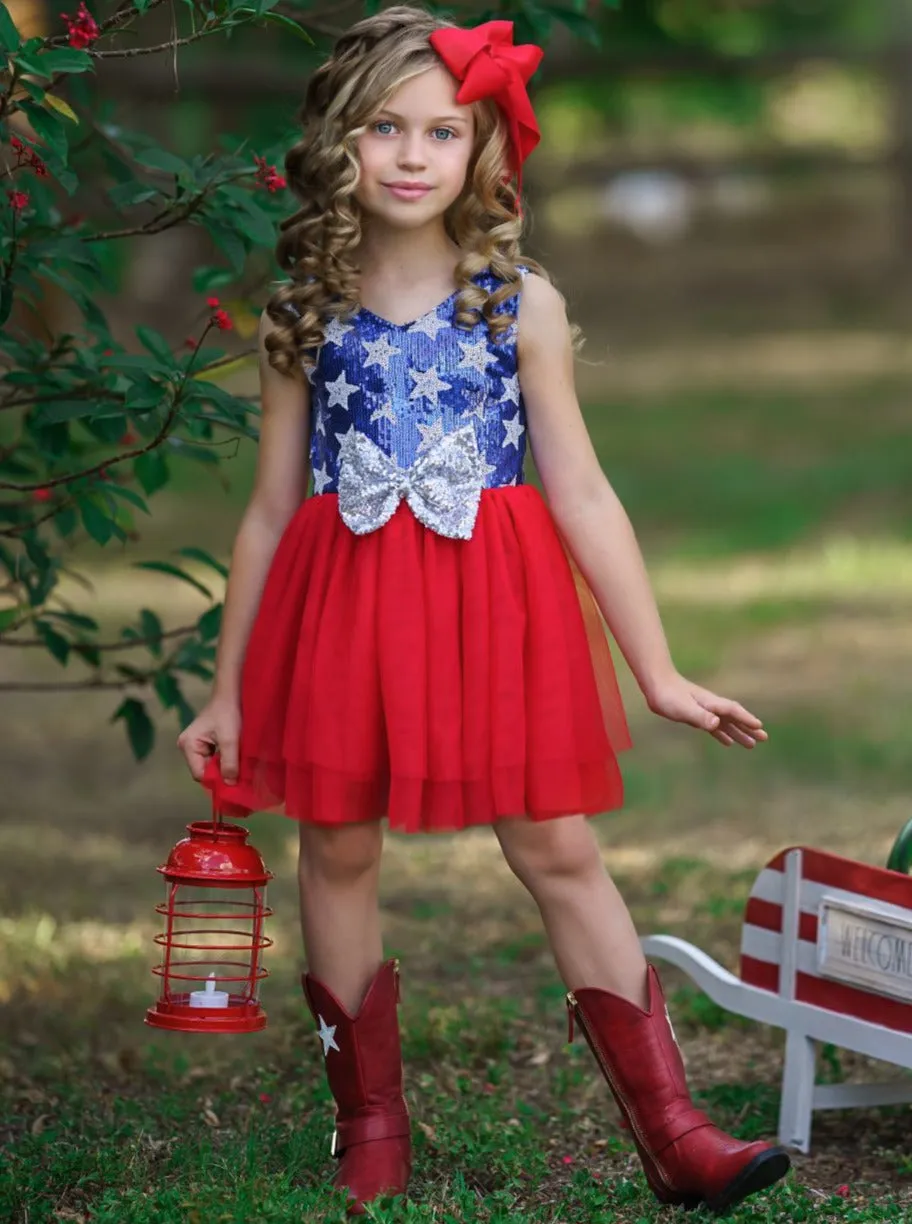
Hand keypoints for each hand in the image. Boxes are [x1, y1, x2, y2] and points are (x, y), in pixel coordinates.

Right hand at [176, 697, 240, 782]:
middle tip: (237, 774)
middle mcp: (186, 747)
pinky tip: (233, 759)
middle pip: (203, 770)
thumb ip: (229, 762)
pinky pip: (211, 759)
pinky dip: (222, 761)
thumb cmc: (227, 714)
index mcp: (188, 746)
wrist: (229, 696)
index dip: (215, 779)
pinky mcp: (202, 744)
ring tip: (236, 766)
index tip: (233, 780)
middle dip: (219, 773)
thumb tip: (230, 784)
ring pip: (208, 766)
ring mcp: (193, 746)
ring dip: (222, 767)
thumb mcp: (230, 739)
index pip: (199, 773)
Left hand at [644, 672, 766, 747]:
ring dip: (739, 733)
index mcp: (710, 703)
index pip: (732, 711)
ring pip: (726, 723)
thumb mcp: (683, 708)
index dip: (745, 719)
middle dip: (749, 728)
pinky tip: (728, 742)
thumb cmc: (668, 695)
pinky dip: (722, 734)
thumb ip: (700, 716)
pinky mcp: (696, 715)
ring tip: (752, 744)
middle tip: (764, 738)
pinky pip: (714, 726)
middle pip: (734, 718)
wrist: (656, 684)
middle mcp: (711, 706)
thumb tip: (716, 724)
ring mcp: (704, 710)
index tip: (759, 727)